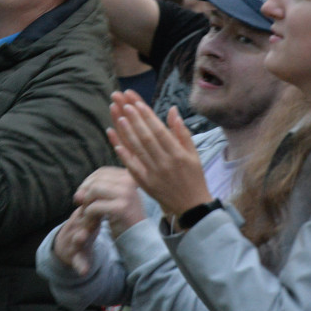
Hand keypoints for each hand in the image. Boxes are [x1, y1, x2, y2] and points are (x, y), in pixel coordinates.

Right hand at [52, 206, 101, 275]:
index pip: (87, 210)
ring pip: (75, 240)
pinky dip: (80, 265)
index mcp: (83, 218)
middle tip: (88, 221)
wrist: (68, 246)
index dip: (93, 207)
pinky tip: (83, 270)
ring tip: (81, 238)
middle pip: (79, 223)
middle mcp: (76, 228)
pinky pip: (77, 261)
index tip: (100, 202)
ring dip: (78, 239)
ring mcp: (74, 243)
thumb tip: (113, 185)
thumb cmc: (84, 226)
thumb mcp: (90, 215)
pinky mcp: (74, 257)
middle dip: (84, 220)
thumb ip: (98, 204)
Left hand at [73, 167, 146, 237]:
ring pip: (94, 190)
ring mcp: (126, 194)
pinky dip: (88, 215)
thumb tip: (77, 195)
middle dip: (85, 195)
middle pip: (96, 181)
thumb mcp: (112, 198)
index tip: (85, 198)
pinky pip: (94, 207)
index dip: (88, 183)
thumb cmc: (123, 218)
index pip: (101, 172)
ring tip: (87, 216)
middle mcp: (129, 181)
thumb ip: (95, 190)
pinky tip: (91, 223)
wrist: (139, 237)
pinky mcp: (121, 208)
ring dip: (86, 204)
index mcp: (128, 176)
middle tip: (83, 209)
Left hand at [107, 92, 212, 218]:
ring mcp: (154, 174)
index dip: (147, 116)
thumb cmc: (194, 178)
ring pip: (138, 150)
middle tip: (124, 105)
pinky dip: (124, 155)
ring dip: (127, 133)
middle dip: (135, 120)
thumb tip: (173, 110)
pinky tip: (116, 143)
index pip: (160, 131)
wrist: (192, 207)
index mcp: (178, 154)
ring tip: (119, 117)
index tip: (137, 103)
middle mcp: (165, 163)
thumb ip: (182, 132)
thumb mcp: (194, 154)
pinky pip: (132, 167)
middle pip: (146, 138)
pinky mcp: (145, 184)